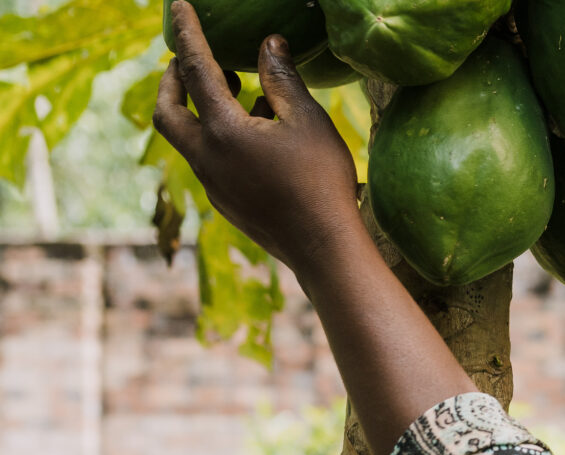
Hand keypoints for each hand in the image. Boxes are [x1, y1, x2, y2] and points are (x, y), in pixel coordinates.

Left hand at [154, 0, 362, 273]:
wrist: (323, 248)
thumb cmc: (321, 181)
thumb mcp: (308, 121)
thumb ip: (282, 80)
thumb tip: (268, 44)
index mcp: (223, 131)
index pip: (195, 70)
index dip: (188, 34)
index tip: (178, 7)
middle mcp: (206, 158)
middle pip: (167, 112)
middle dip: (170, 82)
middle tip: (185, 62)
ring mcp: (212, 185)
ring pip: (190, 138)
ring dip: (202, 112)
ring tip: (241, 96)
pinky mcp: (226, 203)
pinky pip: (212, 162)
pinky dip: (221, 139)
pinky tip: (260, 141)